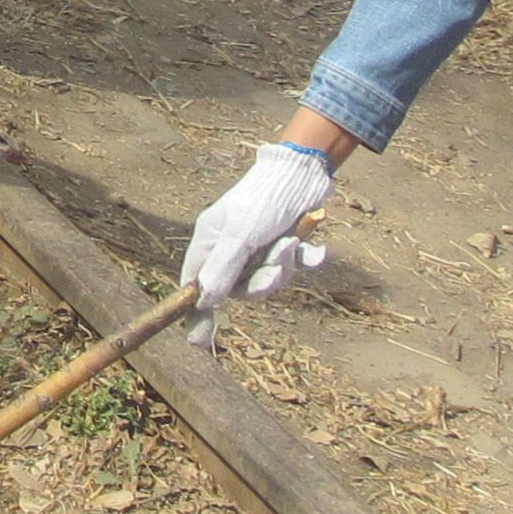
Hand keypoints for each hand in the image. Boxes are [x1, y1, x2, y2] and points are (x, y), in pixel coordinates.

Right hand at [182, 142, 335, 336]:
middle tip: (275, 268)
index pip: (196, 282)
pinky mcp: (287, 242)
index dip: (199, 309)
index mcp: (211, 241)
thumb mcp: (240, 237)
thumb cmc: (262, 200)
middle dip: (262, 281)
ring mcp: (260, 246)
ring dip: (285, 264)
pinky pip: (296, 266)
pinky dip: (307, 258)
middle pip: (240, 287)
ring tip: (292, 243)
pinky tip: (316, 249)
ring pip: (270, 278)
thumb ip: (221, 270)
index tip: (199, 339)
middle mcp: (233, 246)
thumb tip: (201, 303)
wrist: (302, 174)